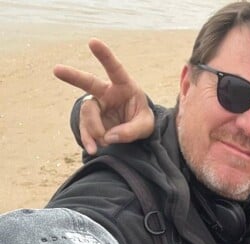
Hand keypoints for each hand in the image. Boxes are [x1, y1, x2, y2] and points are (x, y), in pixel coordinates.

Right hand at [53, 38, 154, 153]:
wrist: (136, 132)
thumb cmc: (142, 121)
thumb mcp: (146, 126)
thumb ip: (132, 130)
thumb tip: (109, 137)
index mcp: (124, 86)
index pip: (115, 69)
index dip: (104, 56)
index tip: (92, 42)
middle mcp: (107, 93)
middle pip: (88, 83)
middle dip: (72, 76)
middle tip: (56, 70)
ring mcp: (97, 106)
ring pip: (88, 113)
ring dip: (94, 130)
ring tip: (104, 144)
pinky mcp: (91, 121)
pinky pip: (85, 128)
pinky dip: (88, 140)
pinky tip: (92, 149)